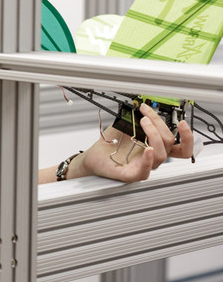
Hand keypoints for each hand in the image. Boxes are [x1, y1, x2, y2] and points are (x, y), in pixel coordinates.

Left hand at [76, 103, 193, 181]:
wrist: (93, 156)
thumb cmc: (110, 144)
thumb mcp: (125, 127)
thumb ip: (135, 119)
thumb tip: (141, 106)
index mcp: (155, 148)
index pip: (181, 147)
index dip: (187, 137)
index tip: (182, 122)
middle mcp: (152, 158)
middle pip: (170, 144)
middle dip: (160, 124)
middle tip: (146, 114)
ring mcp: (143, 167)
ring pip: (160, 155)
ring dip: (153, 135)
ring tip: (143, 122)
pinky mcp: (130, 174)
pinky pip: (144, 172)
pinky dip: (147, 160)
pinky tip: (147, 150)